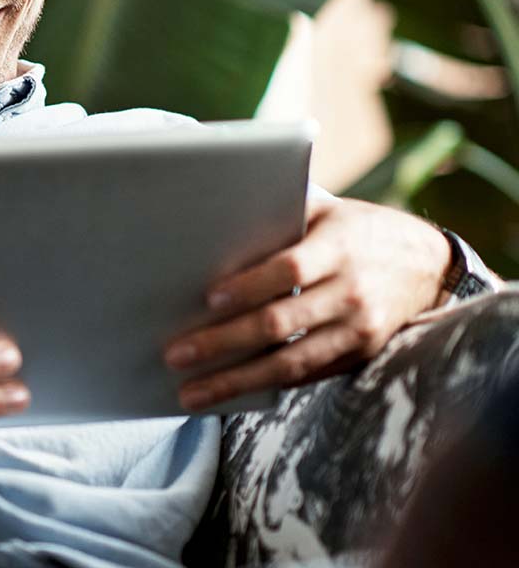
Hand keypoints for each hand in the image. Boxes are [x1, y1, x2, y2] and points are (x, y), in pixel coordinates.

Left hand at [164, 197, 450, 411]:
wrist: (427, 264)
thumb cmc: (355, 229)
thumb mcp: (325, 211)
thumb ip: (279, 218)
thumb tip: (213, 230)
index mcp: (339, 247)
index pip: (289, 269)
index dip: (249, 285)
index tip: (208, 299)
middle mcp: (351, 291)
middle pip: (279, 322)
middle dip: (222, 342)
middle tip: (176, 354)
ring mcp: (358, 330)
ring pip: (290, 363)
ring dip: (236, 381)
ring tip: (192, 393)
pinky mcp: (360, 356)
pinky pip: (307, 376)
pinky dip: (266, 387)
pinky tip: (230, 392)